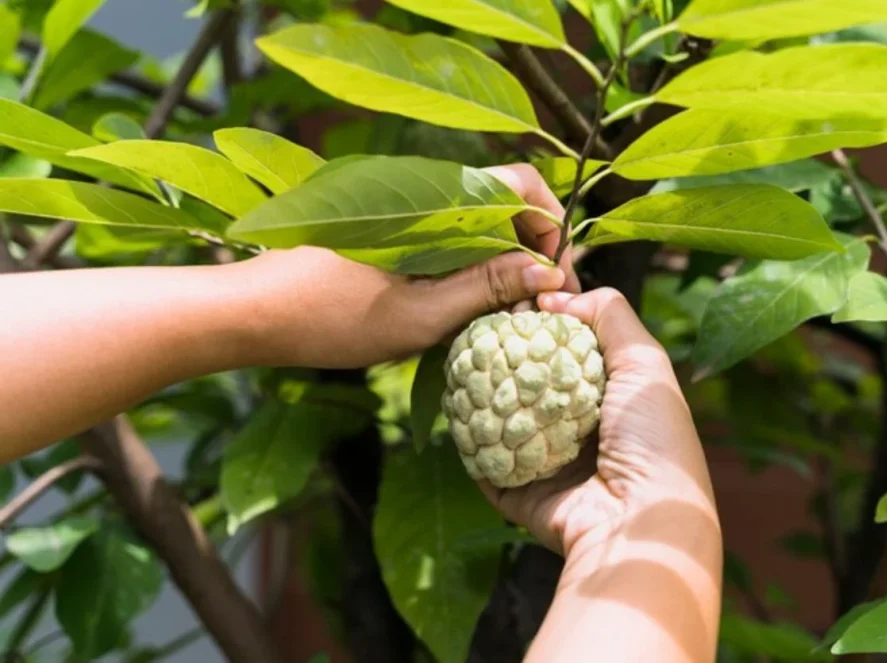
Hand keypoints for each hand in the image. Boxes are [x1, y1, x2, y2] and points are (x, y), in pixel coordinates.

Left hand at [233, 164, 578, 368]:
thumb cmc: (326, 318)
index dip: (549, 227)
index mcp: (431, 198)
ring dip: (502, 257)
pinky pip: (448, 230)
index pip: (520, 184)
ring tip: (504, 310)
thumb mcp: (417, 317)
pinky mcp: (389, 223)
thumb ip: (486, 288)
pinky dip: (470, 260)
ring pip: (478, 217)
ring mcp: (403, 204)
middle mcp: (420, 188)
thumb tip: (546, 272)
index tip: (553, 279)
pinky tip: (466, 302)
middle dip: (530, 248)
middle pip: (505, 199)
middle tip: (535, 304)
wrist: (249, 312)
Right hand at [478, 288, 719, 560]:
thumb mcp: (645, 362)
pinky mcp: (519, 491)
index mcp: (612, 397)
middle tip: (477, 322)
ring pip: (503, 418)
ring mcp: (547, 462)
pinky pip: (485, 460)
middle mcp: (579, 428)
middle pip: (531, 380)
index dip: (543, 321)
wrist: (637, 522)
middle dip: (505, 352)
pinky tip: (450, 404)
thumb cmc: (652, 438)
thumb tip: (556, 298)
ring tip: (455, 356)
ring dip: (480, 392)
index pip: (569, 349)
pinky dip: (468, 437)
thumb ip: (610, 315)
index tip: (515, 295)